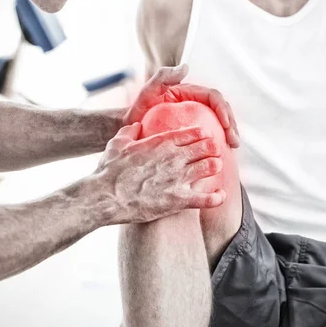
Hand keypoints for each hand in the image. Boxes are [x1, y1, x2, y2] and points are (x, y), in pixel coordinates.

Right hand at [96, 122, 224, 224]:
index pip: (192, 133)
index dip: (201, 134)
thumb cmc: (109, 170)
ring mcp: (179, 179)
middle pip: (206, 147)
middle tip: (211, 153)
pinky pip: (207, 199)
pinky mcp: (179, 200)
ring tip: (214, 169)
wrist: (105, 197)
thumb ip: (129, 132)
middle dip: (212, 149)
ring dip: (214, 167)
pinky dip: (216, 197)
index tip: (203, 137)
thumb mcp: (117, 144)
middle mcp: (174, 158)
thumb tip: (135, 126)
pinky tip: (220, 196)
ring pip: (211, 167)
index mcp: (161, 142)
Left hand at [124, 65, 238, 148]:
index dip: (223, 109)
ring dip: (229, 134)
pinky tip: (221, 156)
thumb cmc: (137, 110)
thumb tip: (186, 67)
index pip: (213, 97)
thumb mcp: (148, 91)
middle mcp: (196, 105)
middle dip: (231, 125)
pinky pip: (210, 138)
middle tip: (233, 141)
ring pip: (219, 125)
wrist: (129, 129)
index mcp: (190, 93)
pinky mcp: (193, 134)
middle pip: (221, 111)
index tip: (226, 125)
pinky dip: (218, 144)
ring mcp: (196, 120)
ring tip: (232, 147)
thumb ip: (162, 76)